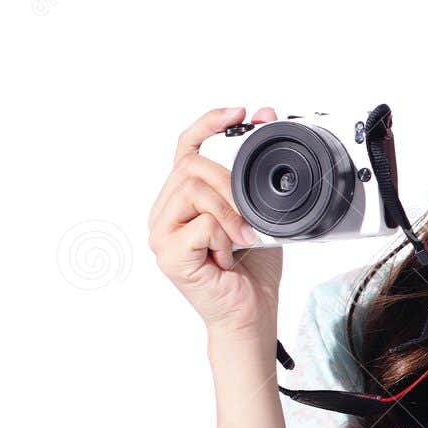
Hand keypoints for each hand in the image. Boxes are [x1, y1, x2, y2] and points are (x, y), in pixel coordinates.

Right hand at [148, 105, 283, 335]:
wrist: (251, 314)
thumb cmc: (251, 270)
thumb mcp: (257, 214)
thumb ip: (254, 178)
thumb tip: (266, 124)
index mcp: (181, 199)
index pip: (186, 148)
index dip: (209, 124)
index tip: (241, 113)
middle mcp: (165, 212)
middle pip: (191, 166)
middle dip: (230, 182)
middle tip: (251, 213)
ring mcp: (161, 233)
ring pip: (196, 191)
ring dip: (231, 214)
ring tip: (244, 239)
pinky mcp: (168, 254)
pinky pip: (202, 225)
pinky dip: (225, 239)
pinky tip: (228, 259)